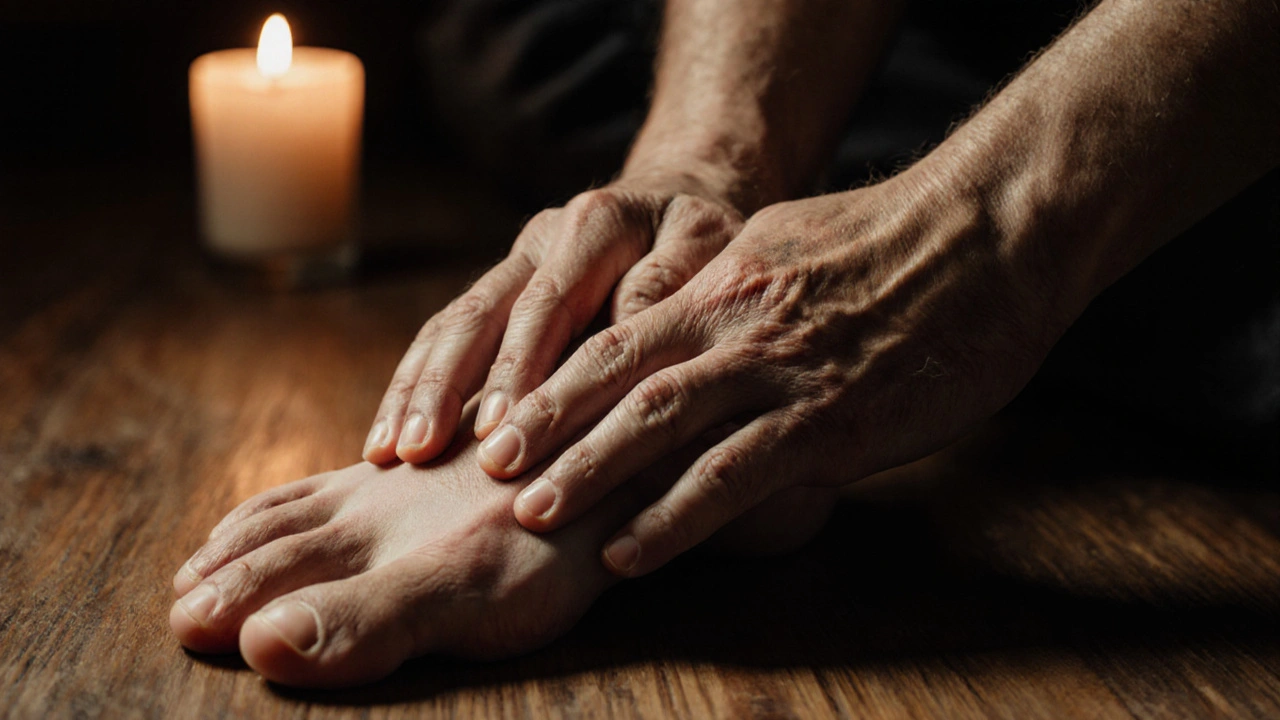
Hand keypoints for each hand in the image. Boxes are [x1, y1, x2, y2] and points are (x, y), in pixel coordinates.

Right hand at [362, 174, 743, 464]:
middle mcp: (542, 238)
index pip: (548, 302)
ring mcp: (512, 264)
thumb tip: (625, 330)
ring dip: (416, 391)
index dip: (518, 366)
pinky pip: (442, 338)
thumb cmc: (704, 245)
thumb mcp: (711, 248)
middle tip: (421, 451)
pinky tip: (388, 442)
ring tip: (388, 454)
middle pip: (481, 313)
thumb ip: (672, 283)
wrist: (678, 205)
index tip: (500, 428)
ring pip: (450, 326)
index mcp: (595, 224)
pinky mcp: (496, 292)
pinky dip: (412, 387)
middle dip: (446, 385)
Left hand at [479, 169, 1069, 575]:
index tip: (501, 417)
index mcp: (724, 278)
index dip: (551, 380)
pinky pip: (734, 474)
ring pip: (661, 424)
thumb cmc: (896, 241)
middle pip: (617, 378)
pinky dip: (674, 518)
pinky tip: (632, 553)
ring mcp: (782, 371)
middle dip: (546, 428)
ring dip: (589, 474)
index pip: (615, 335)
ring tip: (533, 517)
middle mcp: (737, 321)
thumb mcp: (791, 244)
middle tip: (486, 468)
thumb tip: (686, 312)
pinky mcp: (832, 420)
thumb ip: (731, 286)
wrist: (992, 232)